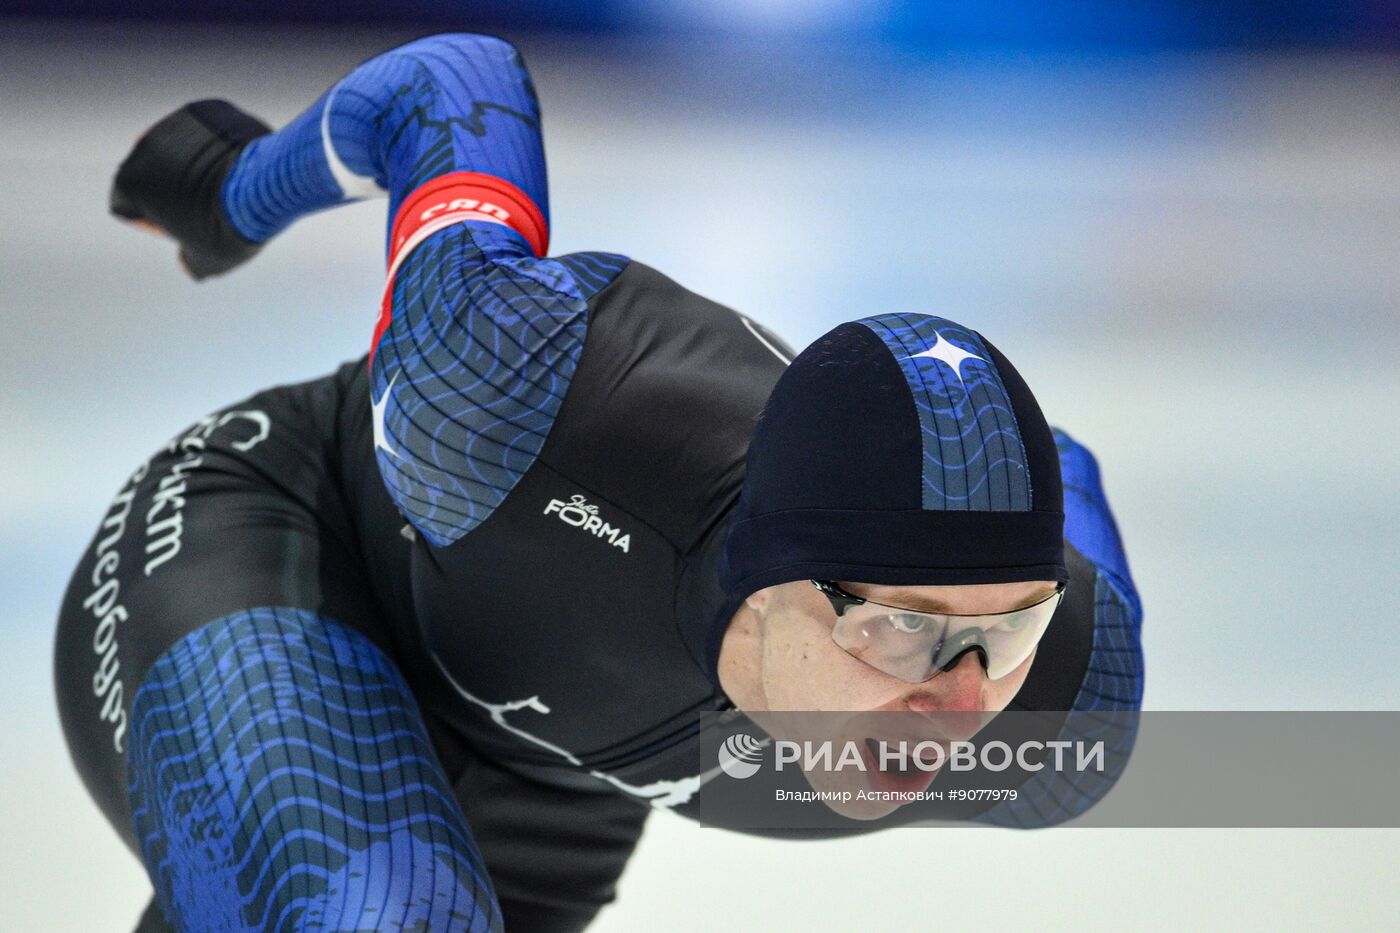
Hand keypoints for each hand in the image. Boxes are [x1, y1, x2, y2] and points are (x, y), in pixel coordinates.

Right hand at [111, 100, 270, 279]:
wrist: (263, 187)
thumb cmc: (228, 228)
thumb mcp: (206, 261)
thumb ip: (189, 262)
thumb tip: (189, 264)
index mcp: (129, 182)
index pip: (132, 207)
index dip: (158, 223)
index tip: (186, 228)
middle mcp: (143, 147)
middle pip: (156, 174)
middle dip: (177, 190)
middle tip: (210, 207)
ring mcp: (175, 124)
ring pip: (183, 149)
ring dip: (198, 165)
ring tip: (228, 186)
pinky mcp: (205, 110)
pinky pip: (210, 131)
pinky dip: (221, 146)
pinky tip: (240, 164)